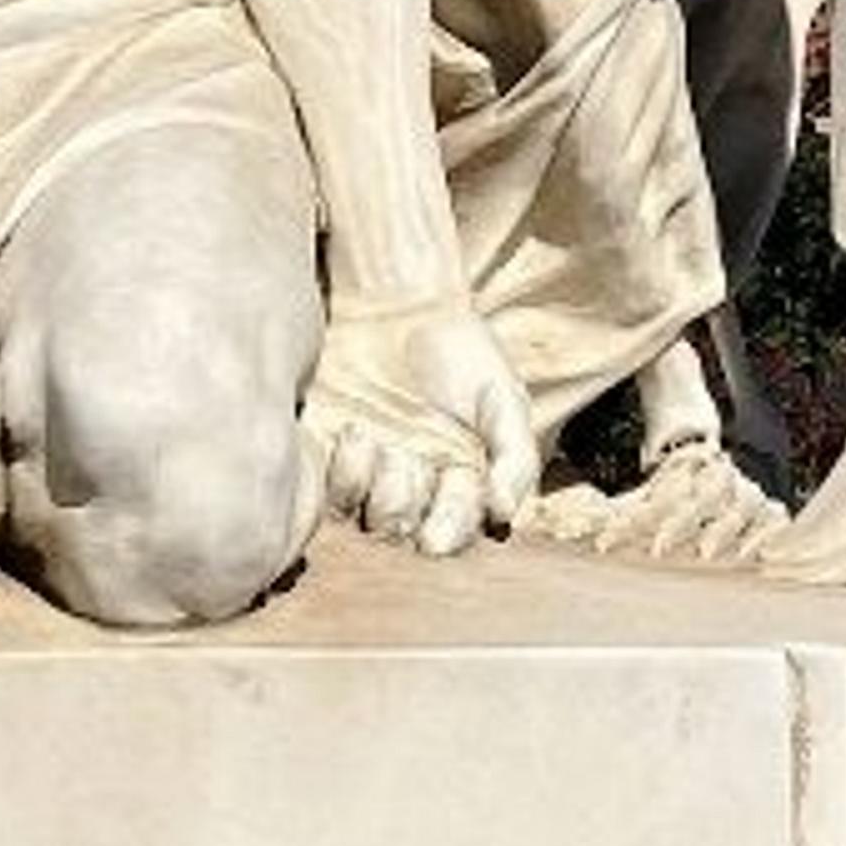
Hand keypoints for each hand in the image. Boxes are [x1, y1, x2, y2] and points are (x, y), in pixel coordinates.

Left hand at [305, 290, 540, 556]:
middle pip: (407, 531)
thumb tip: (504, 514)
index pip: (456, 529)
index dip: (447, 535)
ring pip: (369, 517)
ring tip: (384, 442)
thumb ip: (514, 456)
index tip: (435, 541)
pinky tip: (355, 432)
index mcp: (461, 486)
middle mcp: (415, 490)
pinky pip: (330, 491)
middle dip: (408, 506)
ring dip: (378, 489)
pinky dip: (345, 471)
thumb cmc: (461, 353)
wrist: (401, 305)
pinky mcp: (332, 456)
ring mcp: (372, 476)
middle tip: (413, 463)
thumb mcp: (502, 398)